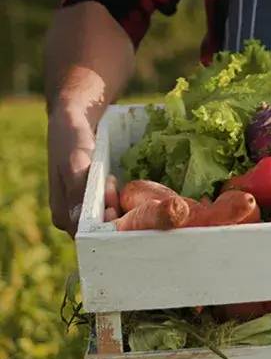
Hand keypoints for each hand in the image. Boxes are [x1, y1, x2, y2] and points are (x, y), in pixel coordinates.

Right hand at [48, 107, 119, 236]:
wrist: (74, 121)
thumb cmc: (72, 141)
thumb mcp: (75, 162)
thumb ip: (77, 191)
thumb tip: (78, 220)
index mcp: (62, 216)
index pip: (89, 236)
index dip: (108, 227)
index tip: (116, 206)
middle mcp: (72, 218)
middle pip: (102, 230)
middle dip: (116, 214)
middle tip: (114, 186)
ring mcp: (84, 209)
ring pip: (110, 219)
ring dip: (119, 204)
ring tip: (112, 179)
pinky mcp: (94, 199)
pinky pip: (112, 208)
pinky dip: (119, 199)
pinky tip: (117, 183)